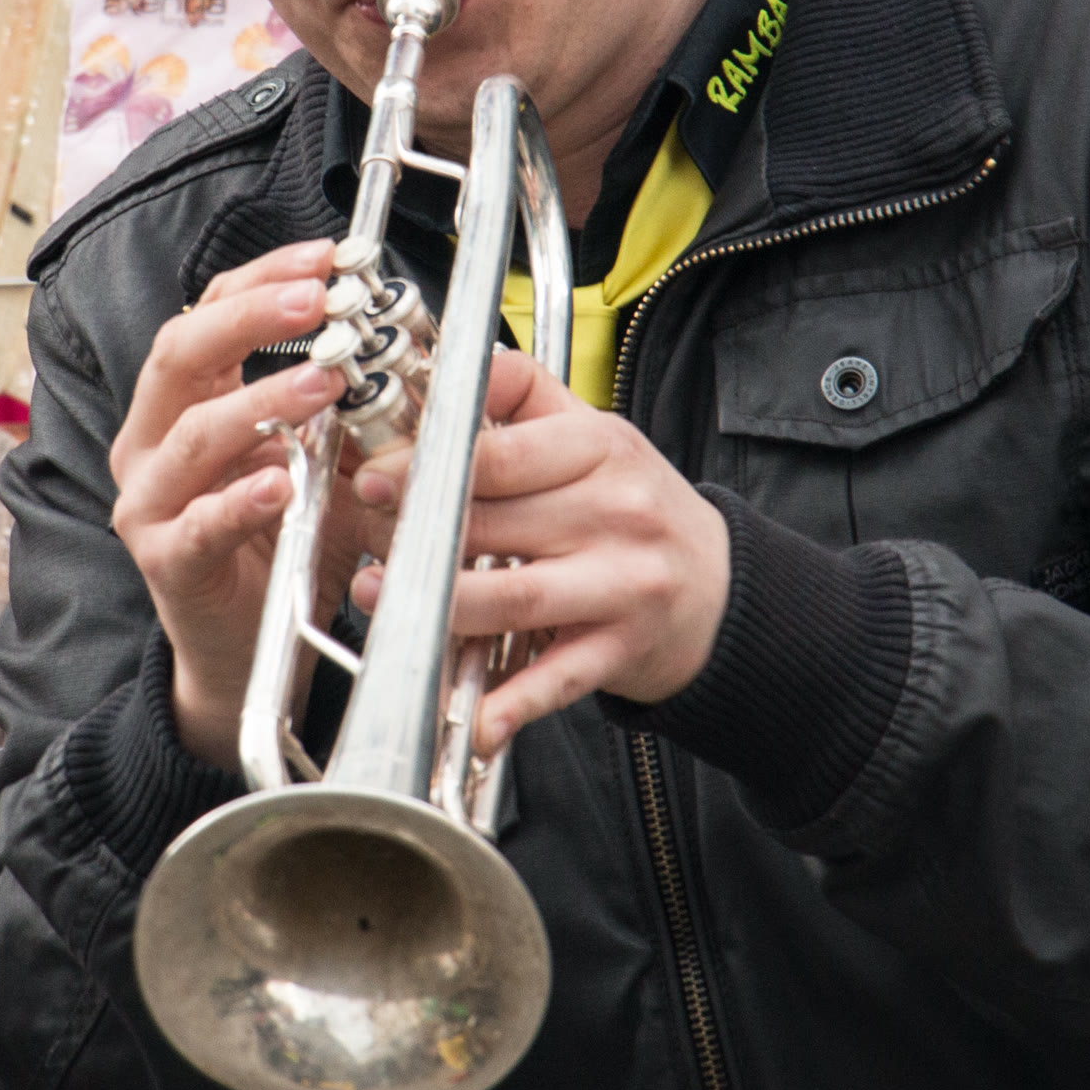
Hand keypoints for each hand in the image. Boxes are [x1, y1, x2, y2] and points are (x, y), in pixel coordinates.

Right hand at [110, 240, 360, 767]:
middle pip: (181, 352)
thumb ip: (348, 409)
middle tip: (317, 299)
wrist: (248, 653)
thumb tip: (410, 346)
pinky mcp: (167, 561)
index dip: (263, 277)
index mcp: (185, 401)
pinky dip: (241, 499)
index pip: (209, 313)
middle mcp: (154, 440)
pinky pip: (198, 523)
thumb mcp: (325, 460)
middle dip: (251, 317)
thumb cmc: (282, 541)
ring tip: (325, 382)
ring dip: (263, 400)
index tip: (323, 256)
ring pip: (193, 434)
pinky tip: (281, 482)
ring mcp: (151, 501)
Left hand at [350, 350, 729, 754]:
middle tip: (369, 540)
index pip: (503, 452)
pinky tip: (478, 719)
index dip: (429, 464)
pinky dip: (515, 702)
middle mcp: (617, 512)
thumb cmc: (636, 505)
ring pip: (513, 597)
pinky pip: (558, 677)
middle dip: (419, 535)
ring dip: (440, 607)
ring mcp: (622, 584)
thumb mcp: (595, 433)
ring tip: (384, 601)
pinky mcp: (620, 649)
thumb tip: (449, 370)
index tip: (375, 477)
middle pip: (495, 523)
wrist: (721, 586)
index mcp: (602, 448)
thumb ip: (522, 394)